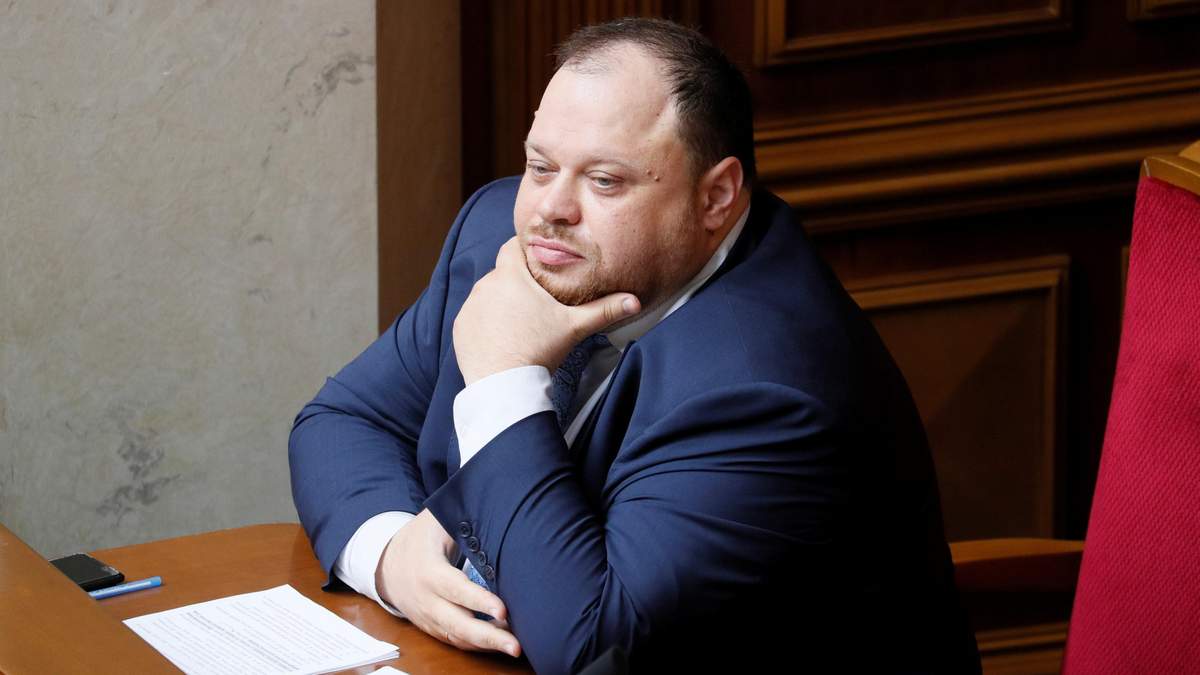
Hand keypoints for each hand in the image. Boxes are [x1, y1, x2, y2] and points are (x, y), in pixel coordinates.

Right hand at [376, 509, 520, 656]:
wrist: (386, 564)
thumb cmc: (420, 538)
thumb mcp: (437, 522)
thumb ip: (463, 520)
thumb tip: (498, 511)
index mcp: (429, 572)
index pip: (456, 590)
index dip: (479, 602)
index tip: (503, 611)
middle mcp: (426, 600)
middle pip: (457, 624)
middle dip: (488, 637)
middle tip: (516, 646)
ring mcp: (428, 618)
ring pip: (457, 638)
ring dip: (486, 645)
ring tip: (515, 647)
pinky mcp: (432, 627)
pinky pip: (454, 641)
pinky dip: (477, 646)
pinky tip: (499, 644)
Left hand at [453, 237, 640, 384]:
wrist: (504, 385)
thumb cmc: (539, 350)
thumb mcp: (574, 327)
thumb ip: (604, 310)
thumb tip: (635, 301)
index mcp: (510, 275)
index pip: (513, 246)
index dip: (526, 250)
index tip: (539, 260)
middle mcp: (485, 285)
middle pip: (502, 273)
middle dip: (517, 281)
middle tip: (537, 299)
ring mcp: (469, 306)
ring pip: (488, 295)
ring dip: (501, 302)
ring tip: (520, 321)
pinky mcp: (460, 327)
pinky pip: (475, 316)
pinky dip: (487, 322)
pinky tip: (503, 336)